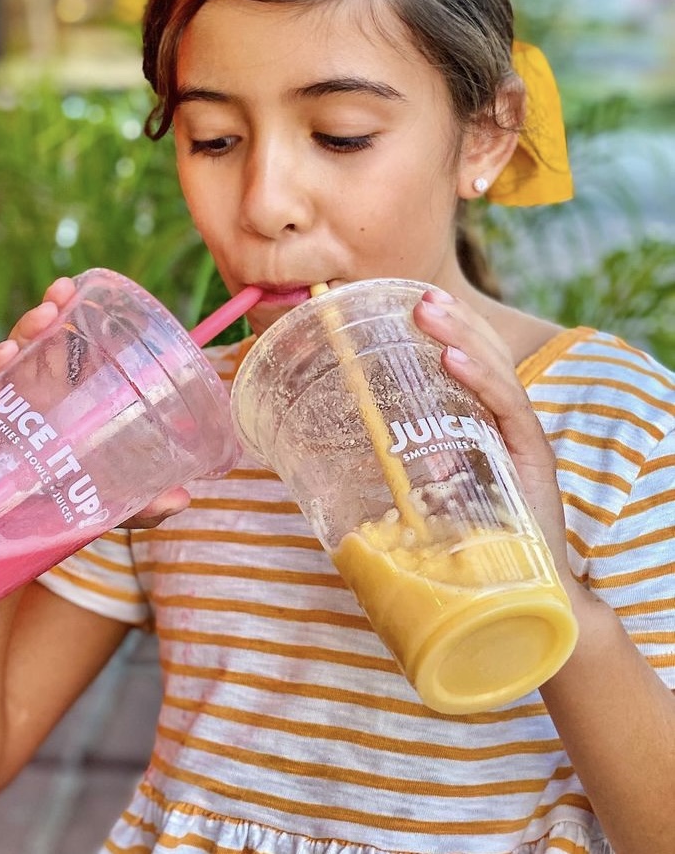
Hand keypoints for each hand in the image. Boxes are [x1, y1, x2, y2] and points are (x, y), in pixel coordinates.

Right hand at [0, 277, 190, 528]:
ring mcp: (8, 410)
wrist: (11, 543)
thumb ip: (144, 506)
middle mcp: (38, 398)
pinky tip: (1, 356)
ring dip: (23, 331)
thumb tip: (183, 499)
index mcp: (70, 401)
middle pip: (40, 344)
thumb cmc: (65, 509)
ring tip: (40, 318)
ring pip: (12, 359)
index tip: (75, 289)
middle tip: (59, 295)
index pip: (71, 349)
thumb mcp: (111, 505)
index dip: (74, 316)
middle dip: (46, 312)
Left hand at [412, 288, 573, 588]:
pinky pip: (508, 407)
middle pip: (484, 356)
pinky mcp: (533, 457)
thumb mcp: (433, 493)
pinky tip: (453, 358)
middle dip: (452, 321)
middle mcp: (507, 423)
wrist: (524, 590)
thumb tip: (351, 452)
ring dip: (460, 336)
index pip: (472, 363)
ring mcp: (522, 437)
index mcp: (485, 424)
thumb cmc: (473, 543)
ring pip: (495, 371)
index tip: (413, 303)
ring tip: (429, 310)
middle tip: (417, 295)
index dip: (447, 331)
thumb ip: (408, 468)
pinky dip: (480, 379)